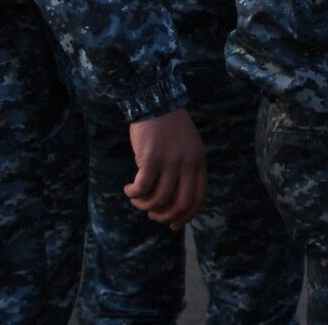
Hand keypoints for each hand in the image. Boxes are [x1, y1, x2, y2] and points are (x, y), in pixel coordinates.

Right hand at [124, 108, 205, 230]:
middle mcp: (188, 164)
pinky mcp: (151, 158)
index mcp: (199, 162)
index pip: (198, 198)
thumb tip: (173, 202)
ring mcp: (170, 161)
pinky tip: (128, 189)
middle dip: (164, 216)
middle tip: (152, 214)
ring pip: (158, 199)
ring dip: (144, 204)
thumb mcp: (187, 148)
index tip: (174, 225)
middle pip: (180, 204)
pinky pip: (142, 187)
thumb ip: (186, 170)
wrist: (156, 102)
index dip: (185, 216)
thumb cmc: (168, 127)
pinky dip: (134, 193)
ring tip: (136, 199)